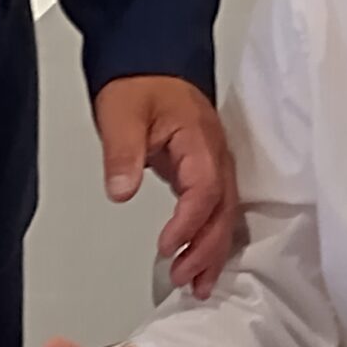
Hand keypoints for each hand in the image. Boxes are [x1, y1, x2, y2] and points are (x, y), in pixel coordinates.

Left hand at [92, 75, 238, 297]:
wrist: (149, 61)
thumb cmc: (140, 83)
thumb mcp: (121, 113)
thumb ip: (122, 153)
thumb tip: (122, 190)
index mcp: (199, 140)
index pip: (204, 189)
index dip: (189, 222)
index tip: (167, 245)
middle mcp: (214, 155)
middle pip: (223, 210)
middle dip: (206, 249)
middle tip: (183, 278)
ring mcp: (213, 164)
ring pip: (224, 215)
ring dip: (213, 252)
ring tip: (197, 285)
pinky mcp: (204, 171)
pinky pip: (216, 210)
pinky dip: (210, 239)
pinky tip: (199, 262)